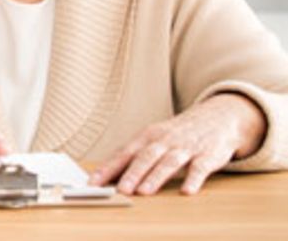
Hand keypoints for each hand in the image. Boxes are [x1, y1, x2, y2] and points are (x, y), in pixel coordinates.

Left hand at [89, 93, 266, 195]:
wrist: (217, 117)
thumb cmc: (177, 133)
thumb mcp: (154, 139)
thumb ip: (134, 156)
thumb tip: (106, 176)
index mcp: (147, 137)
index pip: (123, 153)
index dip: (108, 168)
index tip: (93, 182)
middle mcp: (164, 140)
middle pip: (145, 157)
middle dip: (132, 174)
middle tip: (120, 190)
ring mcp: (186, 147)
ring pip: (169, 162)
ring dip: (155, 177)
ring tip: (144, 192)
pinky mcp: (208, 155)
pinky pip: (200, 168)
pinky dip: (193, 179)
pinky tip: (187, 191)